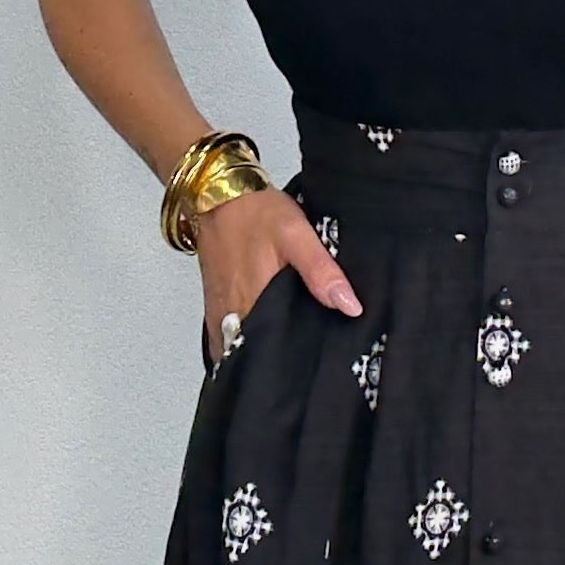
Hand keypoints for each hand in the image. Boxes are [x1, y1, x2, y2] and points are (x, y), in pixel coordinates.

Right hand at [193, 185, 361, 356]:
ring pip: (240, 349)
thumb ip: (321, 271)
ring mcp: (219, 313)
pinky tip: (259, 340)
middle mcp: (233, 314)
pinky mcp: (214, 306)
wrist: (217, 196)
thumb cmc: (256, 213)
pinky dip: (241, 344)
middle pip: (258, 354)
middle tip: (305, 364)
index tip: (314, 369)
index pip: (276, 352)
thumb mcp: (297, 235)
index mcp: (255, 302)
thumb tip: (350, 307)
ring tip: (285, 357)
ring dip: (259, 353)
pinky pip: (225, 338)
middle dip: (279, 363)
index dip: (295, 364)